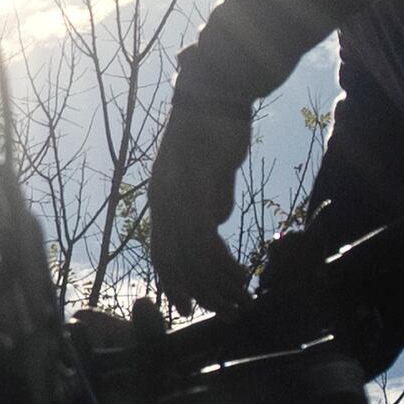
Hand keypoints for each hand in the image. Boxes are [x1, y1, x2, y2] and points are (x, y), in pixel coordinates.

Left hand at [146, 99, 256, 312]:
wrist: (216, 88)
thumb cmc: (217, 126)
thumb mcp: (212, 170)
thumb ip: (212, 197)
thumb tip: (218, 220)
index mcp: (162, 196)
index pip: (161, 251)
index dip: (174, 283)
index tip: (188, 307)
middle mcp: (164, 200)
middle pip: (174, 262)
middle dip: (200, 294)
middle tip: (225, 314)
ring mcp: (178, 196)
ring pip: (192, 258)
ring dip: (218, 286)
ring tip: (241, 301)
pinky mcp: (197, 190)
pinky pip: (206, 240)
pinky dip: (223, 264)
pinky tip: (243, 275)